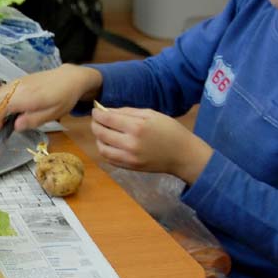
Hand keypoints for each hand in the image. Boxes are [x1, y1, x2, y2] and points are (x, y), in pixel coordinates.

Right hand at [0, 64, 102, 130]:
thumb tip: (15, 126)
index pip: (2, 107)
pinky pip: (3, 88)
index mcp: (26, 97)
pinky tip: (5, 106)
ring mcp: (18, 81)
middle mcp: (19, 87)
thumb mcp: (52, 114)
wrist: (69, 78)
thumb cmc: (63, 98)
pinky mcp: (20, 79)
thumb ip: (33, 120)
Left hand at [91, 107, 212, 184]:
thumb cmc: (169, 130)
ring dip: (98, 138)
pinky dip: (104, 149)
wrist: (183, 155)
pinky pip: (109, 158)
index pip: (107, 119)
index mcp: (137, 127)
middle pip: (101, 133)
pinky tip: (109, 142)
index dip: (97, 114)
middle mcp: (130, 144)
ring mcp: (129, 158)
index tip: (95, 110)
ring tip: (102, 131)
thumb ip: (127, 112)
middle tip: (96, 119)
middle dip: (95, 124)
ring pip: (102, 148)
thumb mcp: (150, 114)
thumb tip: (107, 110)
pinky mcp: (130, 167)